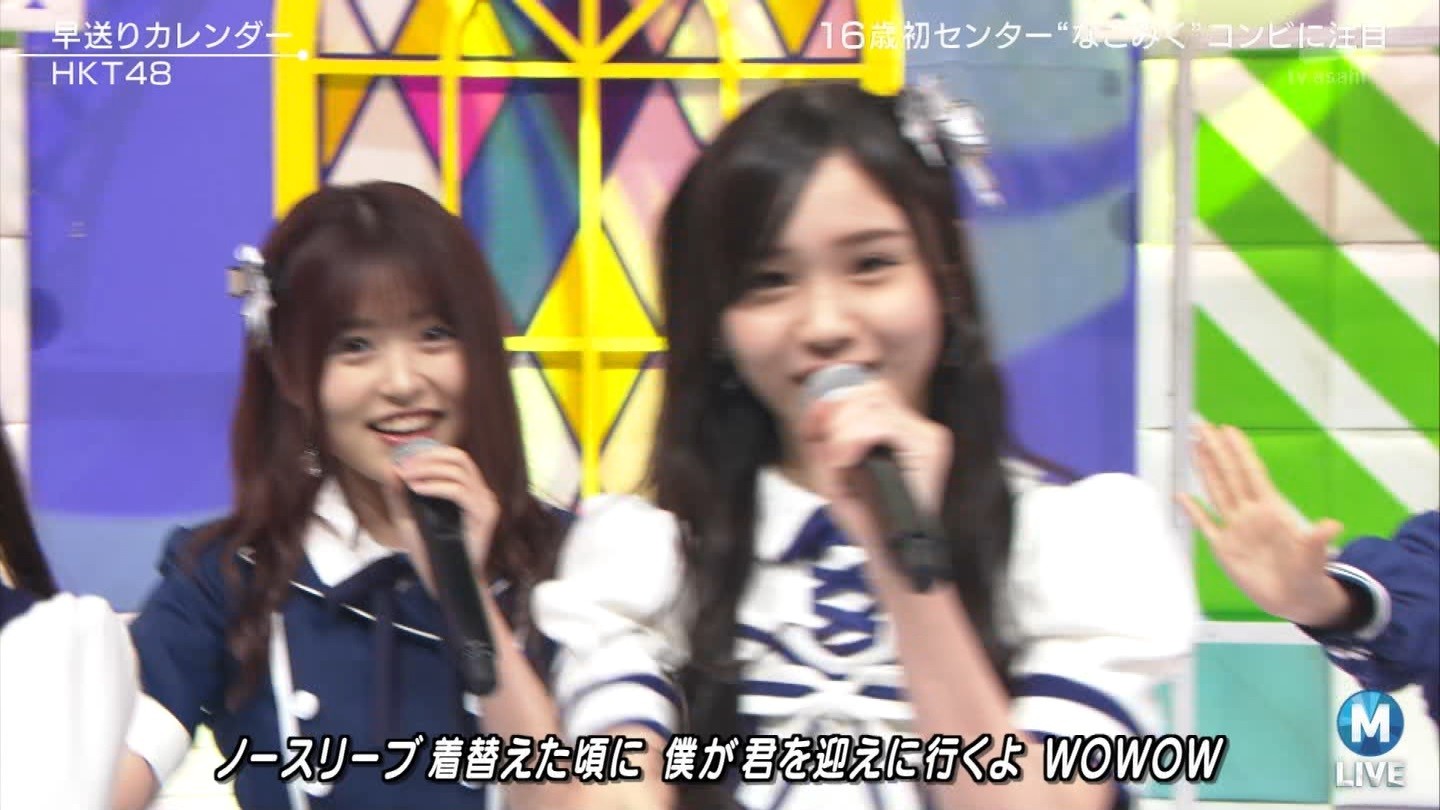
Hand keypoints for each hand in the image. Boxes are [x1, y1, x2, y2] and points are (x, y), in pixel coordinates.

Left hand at [384, 444, 499, 592]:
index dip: (429, 453)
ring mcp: (486, 502)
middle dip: (428, 458)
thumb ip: (399, 496)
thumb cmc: (430, 554)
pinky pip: (460, 491)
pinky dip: (436, 486)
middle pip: (459, 457)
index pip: (454, 458)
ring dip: (429, 469)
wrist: (446, 582)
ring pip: (459, 470)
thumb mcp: (407, 520)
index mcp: (469, 491)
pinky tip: (417, 489)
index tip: (402, 461)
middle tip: (403, 467)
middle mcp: (481, 492)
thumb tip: (391, 469)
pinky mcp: (485, 515)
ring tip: (407, 477)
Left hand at [799, 379, 950, 569]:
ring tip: (839, 461)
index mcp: (898, 430)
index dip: (836, 402)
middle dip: (838, 416)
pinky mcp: (930, 448)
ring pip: (874, 402)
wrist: (893, 556)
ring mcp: (928, 435)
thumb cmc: (868, 520)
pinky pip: (882, 423)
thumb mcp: (835, 473)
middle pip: (870, 390)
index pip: (867, 390)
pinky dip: (853, 438)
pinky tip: (846, 461)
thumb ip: (823, 437)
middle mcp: (917, 428)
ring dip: (844, 430)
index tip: (814, 428)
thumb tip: (818, 405)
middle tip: (830, 452)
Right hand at [1179, 423, 1349, 626]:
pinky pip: (1204, 524)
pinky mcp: (1223, 548)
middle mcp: (1249, 514)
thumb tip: (1333, 525)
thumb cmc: (1308, 574)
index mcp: (1270, 510)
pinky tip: (1182, 496)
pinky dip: (1192, 510)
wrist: (1296, 600)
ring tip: (1194, 446)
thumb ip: (1316, 539)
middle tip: (1202, 426)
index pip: (1250, 474)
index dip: (1239, 452)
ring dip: (1205, 469)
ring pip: (1216, 491)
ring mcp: (1234, 529)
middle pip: (1228, 475)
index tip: (1228, 430)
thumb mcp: (1314, 556)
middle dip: (1216, 450)